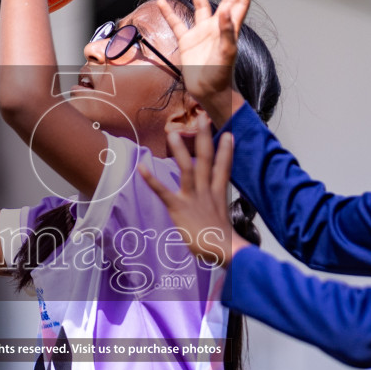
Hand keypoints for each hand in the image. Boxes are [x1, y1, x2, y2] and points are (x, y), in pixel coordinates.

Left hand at [138, 113, 242, 266]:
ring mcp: (193, 198)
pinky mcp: (179, 208)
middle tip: (202, 118)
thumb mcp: (223, 226)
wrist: (226, 252)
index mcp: (218, 196)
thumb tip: (222, 226)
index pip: (224, 168)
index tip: (229, 135)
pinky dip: (152, 179)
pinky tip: (142, 168)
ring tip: (173, 133)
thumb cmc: (226, 245)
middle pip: (207, 160)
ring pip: (187, 168)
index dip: (226, 151)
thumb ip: (219, 219)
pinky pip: (164, 191)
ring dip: (180, 150)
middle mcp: (207, 192)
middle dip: (204, 138)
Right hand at [155, 0, 252, 118]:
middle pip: (225, 1)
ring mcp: (201, 33)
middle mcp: (216, 27)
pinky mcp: (187, 41)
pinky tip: (162, 3)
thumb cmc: (221, 74)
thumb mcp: (226, 52)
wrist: (207, 91)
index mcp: (229, 28)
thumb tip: (224, 8)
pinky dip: (169, 14)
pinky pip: (177, 24)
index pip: (238, 3)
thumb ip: (226, 29)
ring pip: (199, 7)